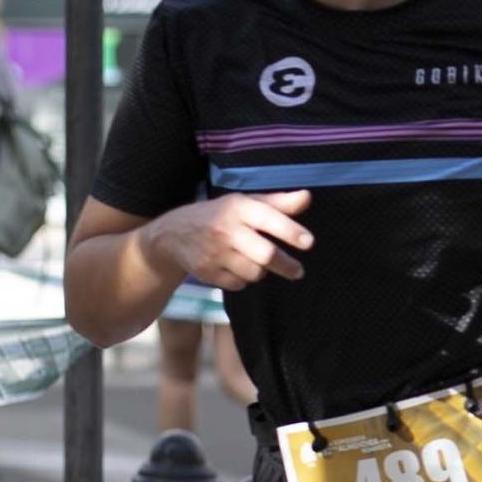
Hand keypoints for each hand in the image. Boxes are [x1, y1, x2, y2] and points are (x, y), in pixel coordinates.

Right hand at [142, 190, 313, 289]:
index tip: (309, 242)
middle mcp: (226, 230)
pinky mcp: (206, 273)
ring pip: (254, 272)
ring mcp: (214, 253)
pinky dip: (244, 279)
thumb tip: (307, 198)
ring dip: (262, 270)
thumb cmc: (220, 215)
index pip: (268, 218)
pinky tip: (237, 267)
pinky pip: (239, 284)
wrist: (172, 234)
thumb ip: (278, 203)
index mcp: (238, 208)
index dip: (290, 231)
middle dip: (286, 265)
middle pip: (265, 254)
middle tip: (299, 271)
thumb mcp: (245, 203)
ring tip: (257, 261)